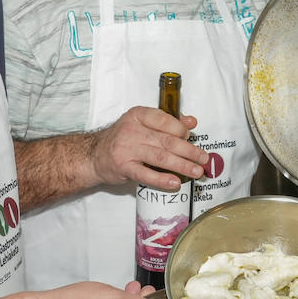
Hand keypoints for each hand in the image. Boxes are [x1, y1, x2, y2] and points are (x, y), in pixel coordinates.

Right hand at [89, 106, 206, 188]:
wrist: (94, 155)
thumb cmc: (122, 138)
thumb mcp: (142, 124)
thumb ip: (167, 122)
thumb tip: (191, 122)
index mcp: (138, 115)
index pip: (165, 120)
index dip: (181, 130)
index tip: (191, 137)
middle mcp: (132, 130)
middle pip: (167, 141)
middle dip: (189, 151)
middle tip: (203, 158)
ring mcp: (127, 149)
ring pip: (160, 157)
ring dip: (182, 165)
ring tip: (196, 171)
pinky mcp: (123, 167)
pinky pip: (146, 174)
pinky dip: (162, 179)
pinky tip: (175, 183)